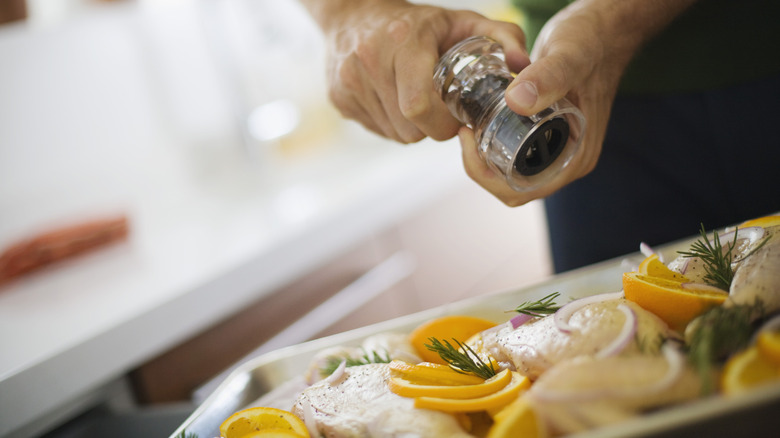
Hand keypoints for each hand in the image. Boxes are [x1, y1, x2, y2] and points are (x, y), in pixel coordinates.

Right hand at [303, 0, 528, 142]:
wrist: (353, 14)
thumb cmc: (418, 23)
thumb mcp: (461, 21)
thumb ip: (501, 37)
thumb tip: (524, 65)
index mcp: (403, 41)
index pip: (418, 106)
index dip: (441, 122)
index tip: (454, 115)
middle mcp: (368, 60)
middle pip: (409, 128)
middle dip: (431, 128)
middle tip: (441, 110)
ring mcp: (348, 82)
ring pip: (394, 134)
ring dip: (413, 128)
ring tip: (418, 101)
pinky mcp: (338, 98)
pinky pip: (377, 131)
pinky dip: (392, 125)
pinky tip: (396, 101)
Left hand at [459, 0, 696, 205]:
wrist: (603, 30)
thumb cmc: (592, 42)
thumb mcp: (569, 57)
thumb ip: (548, 77)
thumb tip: (516, 102)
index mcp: (576, 158)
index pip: (523, 190)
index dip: (488, 176)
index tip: (470, 139)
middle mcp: (568, 161)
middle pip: (513, 187)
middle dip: (482, 167)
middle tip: (465, 132)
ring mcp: (559, 149)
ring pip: (511, 172)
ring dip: (485, 158)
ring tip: (469, 128)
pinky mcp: (549, 135)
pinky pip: (516, 154)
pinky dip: (494, 145)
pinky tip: (481, 123)